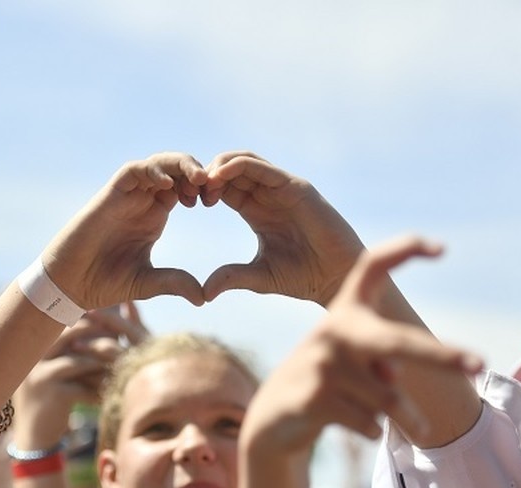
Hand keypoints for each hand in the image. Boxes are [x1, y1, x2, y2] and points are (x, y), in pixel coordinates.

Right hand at [13, 303, 147, 444]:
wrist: (34, 436)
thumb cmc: (54, 396)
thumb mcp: (59, 369)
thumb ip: (76, 346)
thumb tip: (105, 317)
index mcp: (34, 344)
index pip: (63, 320)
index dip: (89, 319)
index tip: (113, 322)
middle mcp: (32, 355)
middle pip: (70, 334)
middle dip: (100, 337)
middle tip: (121, 341)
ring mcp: (39, 374)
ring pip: (80, 361)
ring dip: (103, 365)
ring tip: (121, 367)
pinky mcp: (51, 395)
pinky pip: (82, 387)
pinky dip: (99, 390)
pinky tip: (110, 393)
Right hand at [42, 153, 208, 308]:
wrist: (69, 284)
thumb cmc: (104, 282)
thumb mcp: (148, 283)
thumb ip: (174, 283)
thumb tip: (203, 298)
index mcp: (155, 215)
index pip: (184, 188)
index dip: (204, 189)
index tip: (218, 202)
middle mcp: (142, 201)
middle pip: (175, 170)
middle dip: (197, 172)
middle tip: (215, 187)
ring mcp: (126, 196)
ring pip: (157, 164)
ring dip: (180, 166)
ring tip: (199, 180)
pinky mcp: (110, 195)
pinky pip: (133, 171)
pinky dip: (152, 171)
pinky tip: (168, 185)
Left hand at [200, 152, 364, 305]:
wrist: (335, 278)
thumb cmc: (302, 277)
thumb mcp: (258, 277)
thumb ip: (231, 277)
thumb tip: (204, 293)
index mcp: (257, 211)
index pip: (225, 188)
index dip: (203, 190)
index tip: (185, 203)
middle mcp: (269, 195)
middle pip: (231, 169)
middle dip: (207, 175)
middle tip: (189, 191)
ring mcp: (283, 189)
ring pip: (245, 161)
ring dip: (219, 166)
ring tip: (201, 181)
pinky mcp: (296, 188)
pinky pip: (262, 168)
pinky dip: (238, 166)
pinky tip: (219, 176)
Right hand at [241, 237, 481, 456]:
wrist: (277, 413)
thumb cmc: (332, 377)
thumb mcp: (356, 358)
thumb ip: (383, 360)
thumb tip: (391, 378)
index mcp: (347, 309)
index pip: (372, 267)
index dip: (403, 250)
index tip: (439, 248)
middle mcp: (334, 329)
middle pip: (398, 343)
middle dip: (442, 356)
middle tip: (480, 363)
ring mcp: (322, 363)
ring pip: (388, 397)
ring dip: (410, 419)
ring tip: (423, 431)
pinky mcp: (313, 398)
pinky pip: (370, 423)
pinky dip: (376, 431)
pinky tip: (361, 427)